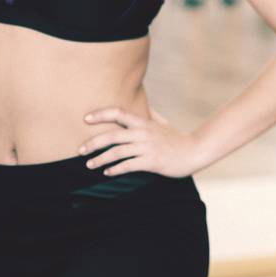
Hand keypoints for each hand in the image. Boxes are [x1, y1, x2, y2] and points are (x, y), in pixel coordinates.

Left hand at [79, 108, 204, 177]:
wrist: (195, 151)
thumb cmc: (177, 138)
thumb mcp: (162, 123)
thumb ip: (149, 114)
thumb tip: (141, 104)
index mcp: (144, 123)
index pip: (119, 113)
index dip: (101, 114)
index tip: (85, 119)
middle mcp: (144, 133)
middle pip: (113, 135)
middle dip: (93, 143)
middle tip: (80, 150)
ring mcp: (148, 147)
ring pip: (118, 152)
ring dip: (100, 159)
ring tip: (89, 165)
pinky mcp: (152, 161)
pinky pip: (129, 166)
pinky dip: (115, 169)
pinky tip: (107, 172)